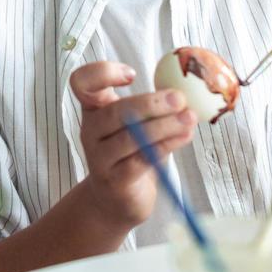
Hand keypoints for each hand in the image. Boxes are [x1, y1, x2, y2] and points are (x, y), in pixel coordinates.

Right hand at [69, 61, 196, 232]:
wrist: (116, 199)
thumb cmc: (129, 153)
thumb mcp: (133, 124)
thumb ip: (149, 105)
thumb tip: (184, 88)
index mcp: (93, 109)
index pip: (82, 82)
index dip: (103, 73)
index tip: (132, 74)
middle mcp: (90, 131)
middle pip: (114, 111)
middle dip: (150, 103)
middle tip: (179, 98)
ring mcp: (99, 157)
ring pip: (131, 137)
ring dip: (164, 125)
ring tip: (189, 118)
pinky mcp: (115, 180)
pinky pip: (142, 159)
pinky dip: (167, 145)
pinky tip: (184, 136)